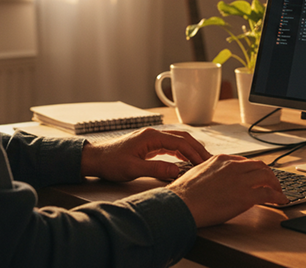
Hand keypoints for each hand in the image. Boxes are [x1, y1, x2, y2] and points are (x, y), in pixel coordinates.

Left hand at [81, 128, 209, 181]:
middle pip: (182, 138)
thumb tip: (177, 171)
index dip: (195, 153)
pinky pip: (170, 145)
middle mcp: (153, 134)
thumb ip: (156, 169)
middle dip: (197, 148)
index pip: (180, 142)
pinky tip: (186, 160)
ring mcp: (151, 138)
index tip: (206, 163)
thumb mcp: (133, 169)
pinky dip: (181, 151)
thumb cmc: (111, 163)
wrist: (95, 159)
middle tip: (210, 161)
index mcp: (151, 137)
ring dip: (190, 149)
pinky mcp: (149, 144)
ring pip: (177, 140)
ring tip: (202, 161)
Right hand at [167, 155, 287, 226]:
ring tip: (279, 192)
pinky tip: (281, 201)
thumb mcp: (197, 173)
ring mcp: (240, 180)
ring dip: (276, 185)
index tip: (257, 176)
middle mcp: (233, 166)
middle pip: (260, 166)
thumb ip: (210, 173)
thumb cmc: (184, 193)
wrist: (181, 203)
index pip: (245, 162)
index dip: (254, 170)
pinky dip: (278, 197)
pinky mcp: (245, 196)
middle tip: (272, 183)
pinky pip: (268, 194)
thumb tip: (214, 180)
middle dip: (269, 174)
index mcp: (221, 160)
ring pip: (267, 176)